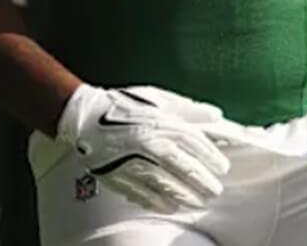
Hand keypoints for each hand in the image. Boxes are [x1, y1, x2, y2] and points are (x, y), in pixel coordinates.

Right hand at [56, 84, 230, 213]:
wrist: (84, 117)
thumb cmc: (122, 105)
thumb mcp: (158, 99)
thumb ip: (187, 109)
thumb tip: (214, 115)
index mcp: (161, 123)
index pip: (194, 143)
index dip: (211, 157)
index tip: (222, 167)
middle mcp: (149, 144)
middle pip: (183, 168)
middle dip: (202, 182)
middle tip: (214, 191)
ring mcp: (133, 162)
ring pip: (165, 185)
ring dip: (184, 196)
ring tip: (197, 202)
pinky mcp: (118, 176)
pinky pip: (142, 193)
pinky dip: (157, 202)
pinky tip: (169, 206)